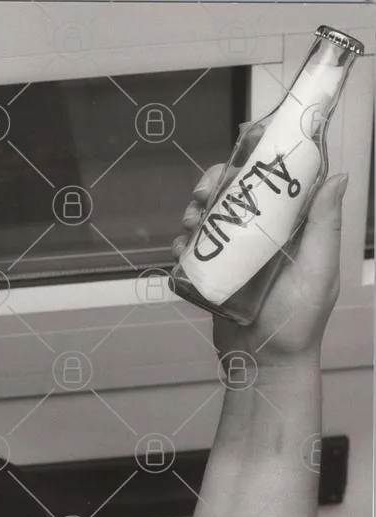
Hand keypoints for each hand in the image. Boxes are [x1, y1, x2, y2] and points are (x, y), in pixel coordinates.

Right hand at [172, 164, 349, 366]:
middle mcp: (260, 235)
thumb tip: (340, 175)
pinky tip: (180, 250)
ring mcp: (233, 253)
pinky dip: (181, 244)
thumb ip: (324, 225)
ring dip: (192, 212)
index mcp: (290, 228)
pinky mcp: (211, 272)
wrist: (264, 362)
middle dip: (213, 185)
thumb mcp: (318, 270)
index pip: (273, 182)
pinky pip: (191, 250)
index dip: (255, 160)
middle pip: (232, 194)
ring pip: (207, 217)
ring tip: (189, 223)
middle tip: (204, 194)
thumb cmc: (298, 320)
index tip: (241, 148)